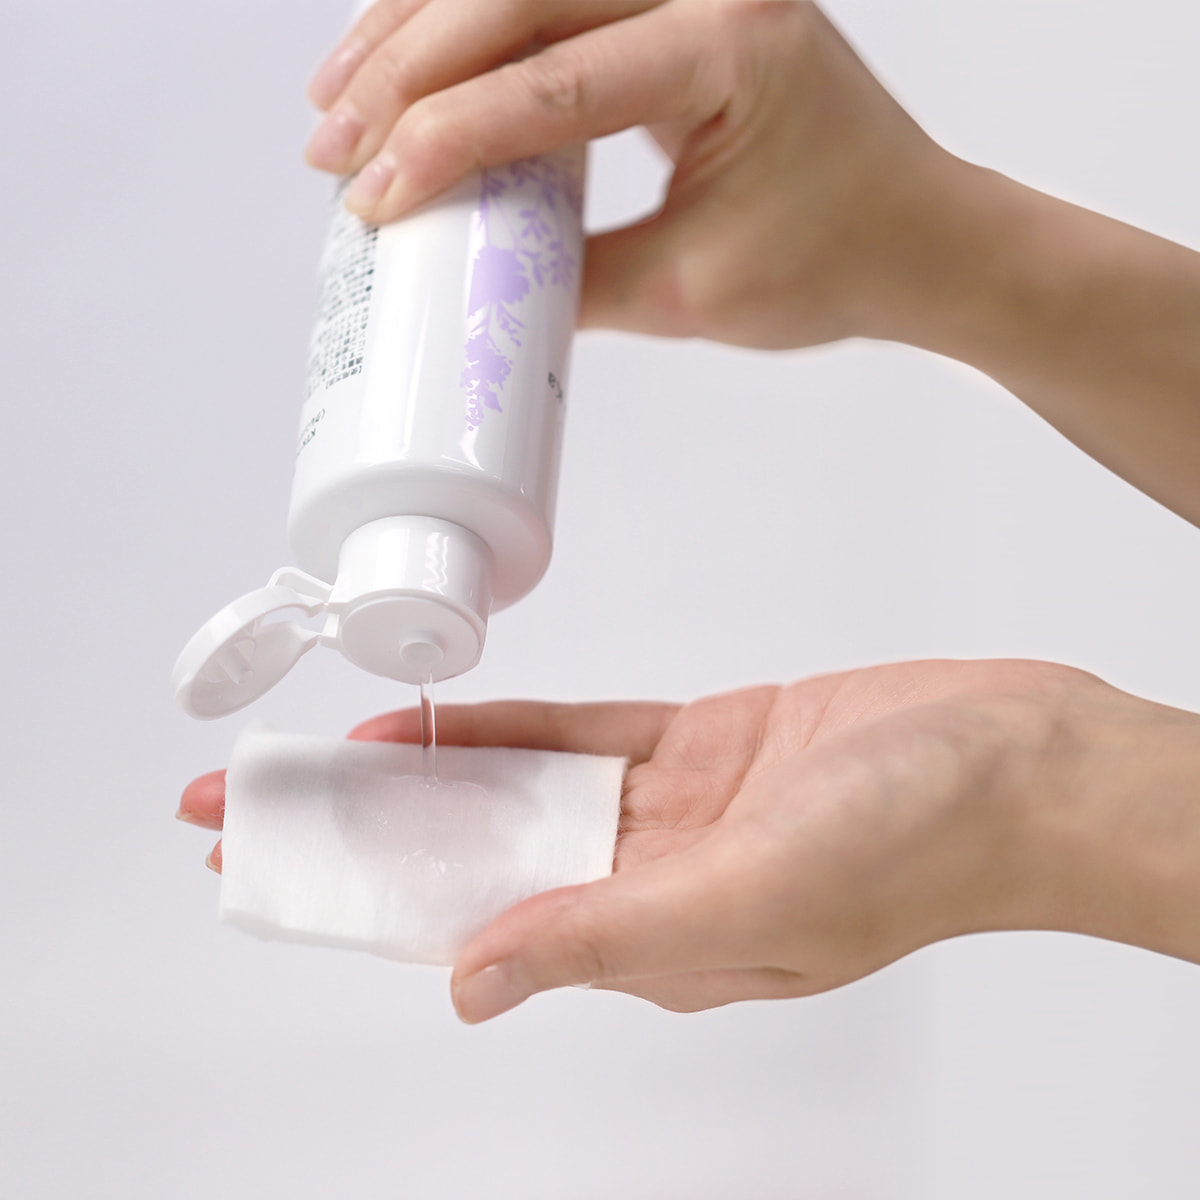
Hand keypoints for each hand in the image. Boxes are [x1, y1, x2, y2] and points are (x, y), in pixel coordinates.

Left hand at [177, 659, 1199, 1021]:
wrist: (1017, 756)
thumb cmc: (923, 841)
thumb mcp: (751, 900)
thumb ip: (606, 935)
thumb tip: (475, 979)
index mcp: (655, 944)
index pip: (470, 928)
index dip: (363, 901)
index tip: (272, 873)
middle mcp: (649, 882)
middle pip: (472, 860)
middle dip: (366, 832)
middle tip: (258, 807)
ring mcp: (673, 810)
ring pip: (518, 795)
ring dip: (427, 778)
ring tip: (330, 760)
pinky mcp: (703, 744)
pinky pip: (580, 737)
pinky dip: (509, 732)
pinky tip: (443, 724)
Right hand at [302, 0, 957, 348]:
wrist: (912, 236)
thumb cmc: (839, 257)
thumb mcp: (693, 289)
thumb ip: (574, 279)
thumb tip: (471, 275)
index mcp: (731, 47)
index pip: (556, 84)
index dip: (449, 138)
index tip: (376, 192)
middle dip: (406, 71)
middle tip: (334, 142)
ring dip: (417, 33)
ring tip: (340, 100)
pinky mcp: (671, 5)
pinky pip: (547, 3)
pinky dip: (469, 34)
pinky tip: (410, 65)